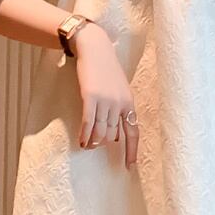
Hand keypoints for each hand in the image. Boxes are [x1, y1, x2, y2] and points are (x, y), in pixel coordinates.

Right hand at [73, 22, 138, 168]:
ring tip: (87, 146)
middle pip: (112, 134)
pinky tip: (81, 142)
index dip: (131, 150)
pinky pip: (88, 123)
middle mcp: (119, 104)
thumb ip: (119, 107)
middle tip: (94, 146)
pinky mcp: (90, 97)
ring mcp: (105, 101)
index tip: (129, 166)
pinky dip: (85, 135)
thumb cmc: (106, 68)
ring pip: (100, 131)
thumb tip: (114, 132)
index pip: (133, 132)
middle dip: (104, 143)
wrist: (95, 49)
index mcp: (129, 102)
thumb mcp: (119, 88)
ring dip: (93, 141)